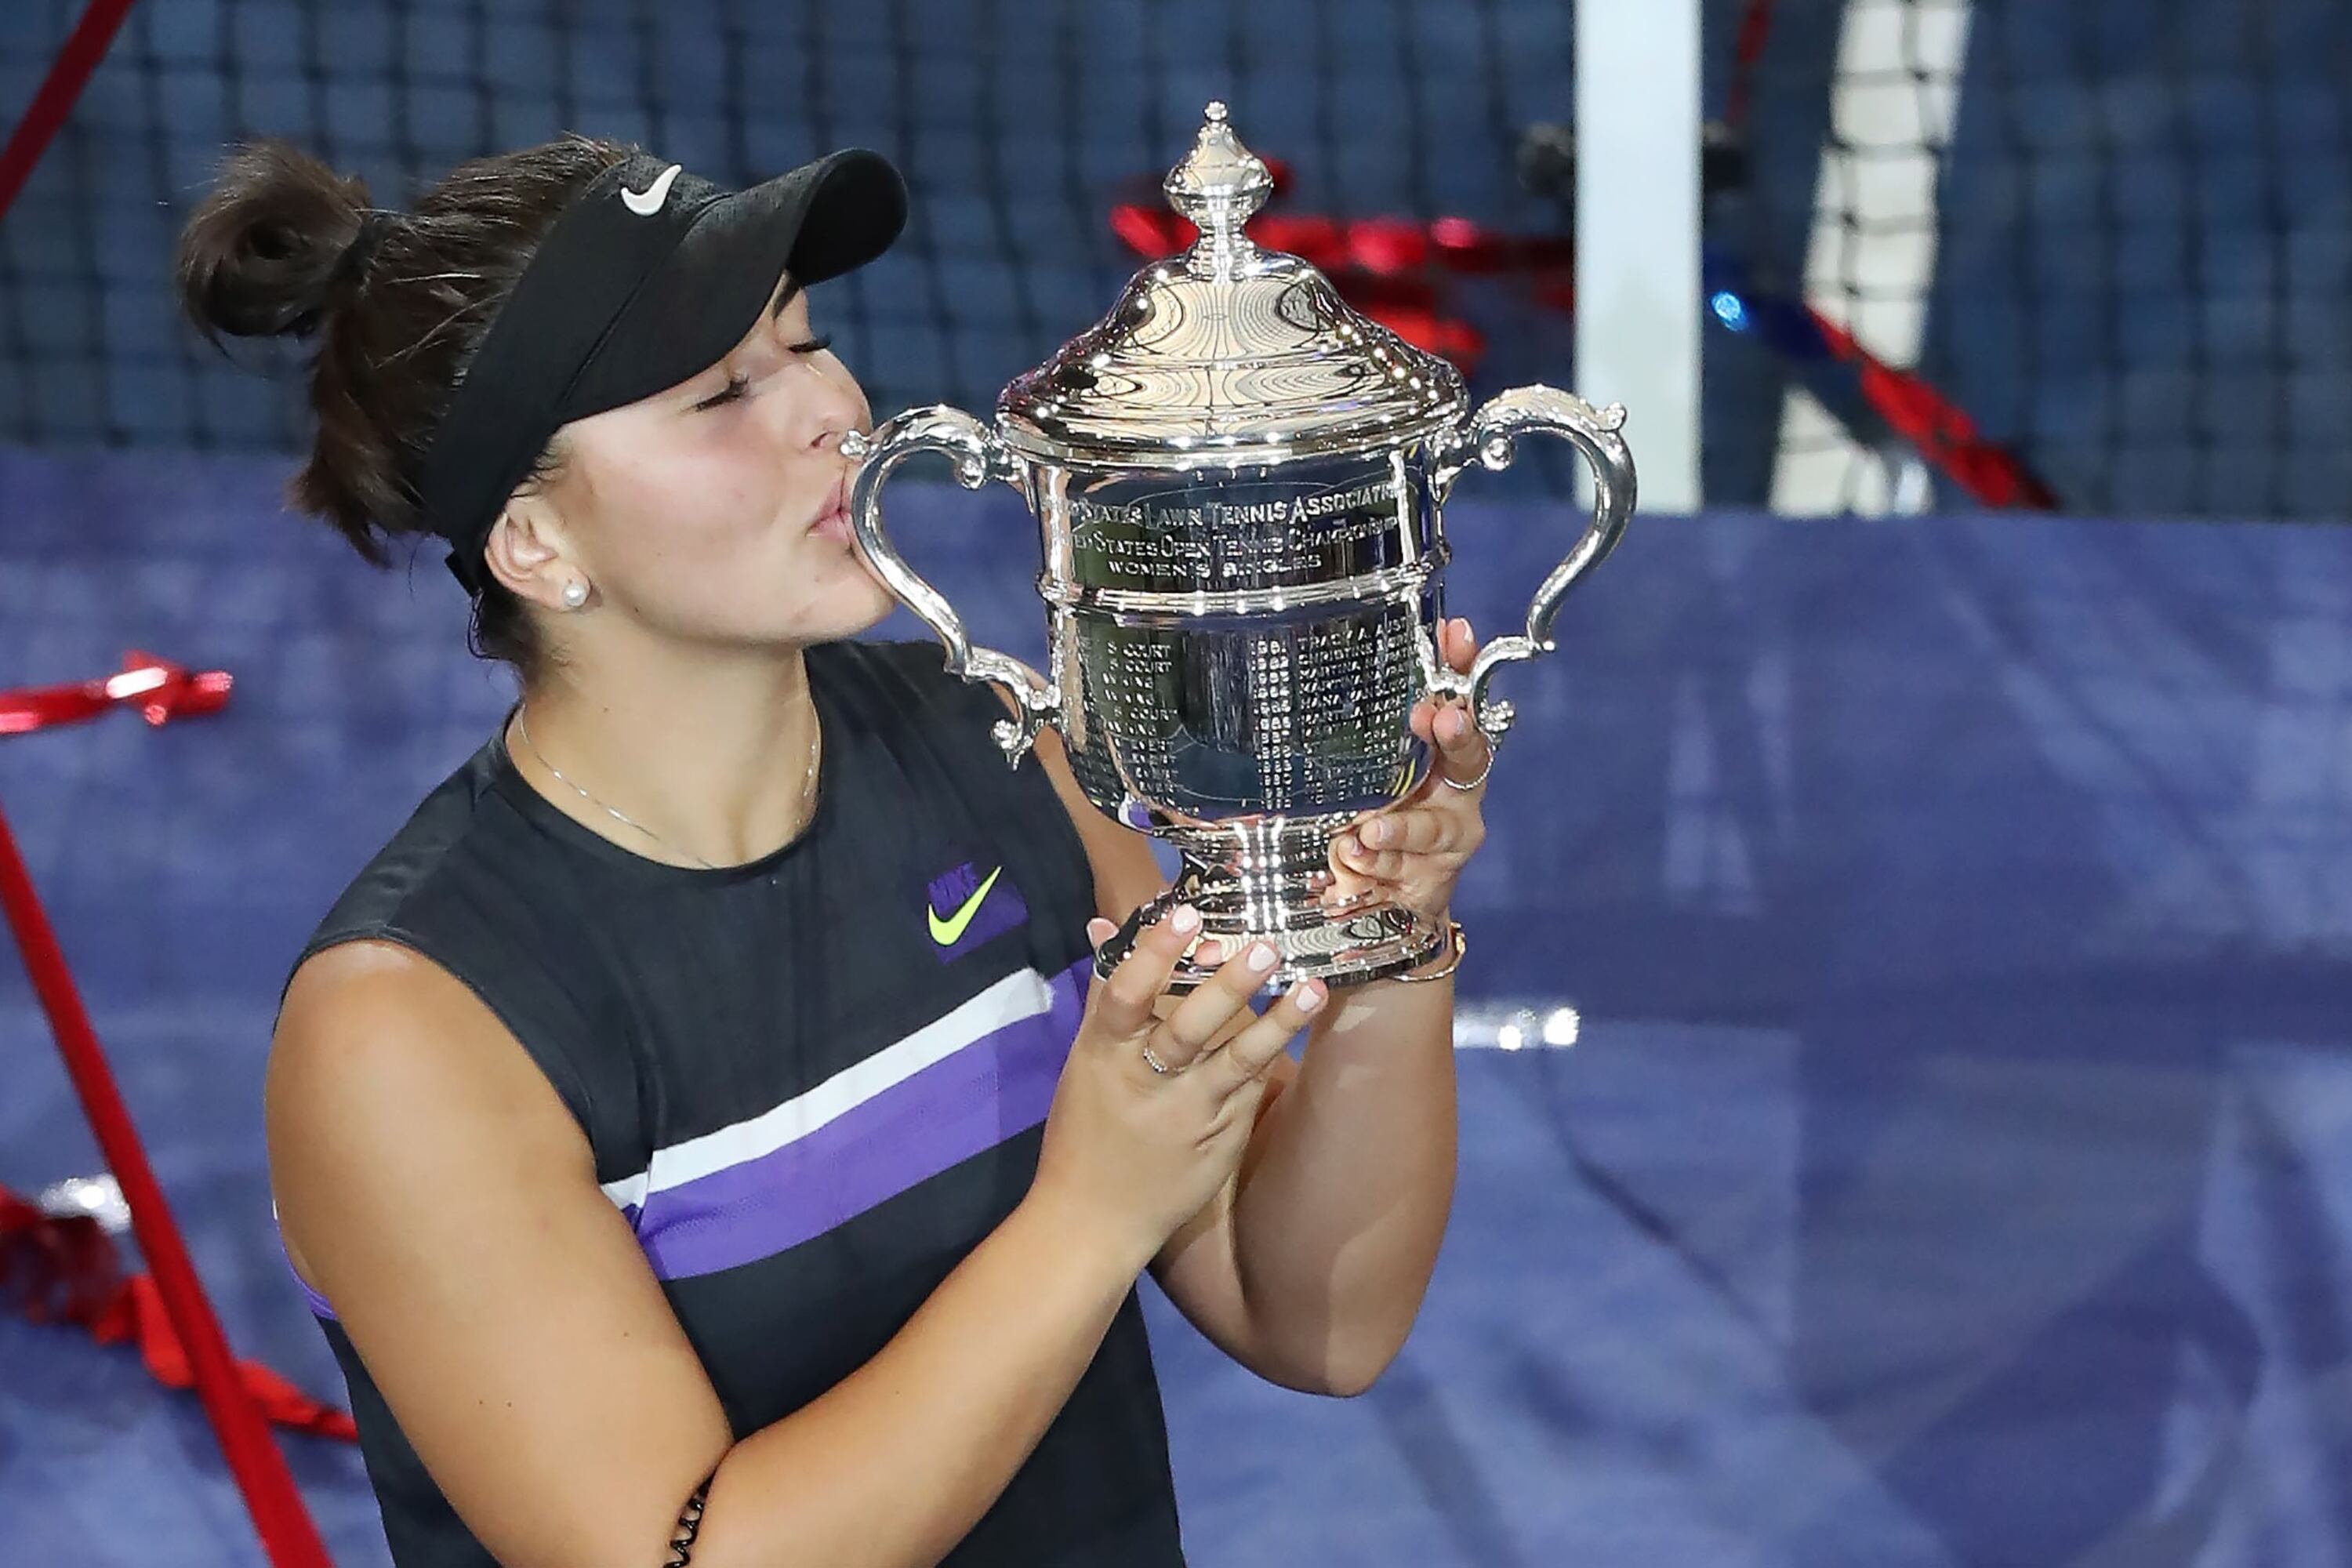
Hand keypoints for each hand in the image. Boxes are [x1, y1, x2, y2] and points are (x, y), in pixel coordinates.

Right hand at [1027, 904, 1326, 1272]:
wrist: (1093, 1221)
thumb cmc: (1085, 1131)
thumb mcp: (1085, 1062)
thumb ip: (1104, 996)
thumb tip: (1105, 925)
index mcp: (1103, 1056)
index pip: (1125, 995)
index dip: (1154, 952)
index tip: (1185, 913)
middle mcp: (1146, 1083)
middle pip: (1188, 1027)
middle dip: (1229, 986)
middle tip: (1265, 944)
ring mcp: (1188, 1115)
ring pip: (1237, 1061)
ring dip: (1278, 1023)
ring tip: (1314, 986)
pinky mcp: (1221, 1140)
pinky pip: (1248, 1090)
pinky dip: (1272, 1058)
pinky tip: (1299, 1025)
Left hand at [1324, 616, 1491, 918]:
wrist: (1385, 907)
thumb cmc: (1370, 822)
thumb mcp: (1359, 773)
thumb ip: (1352, 735)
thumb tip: (1310, 667)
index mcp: (1441, 754)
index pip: (1460, 698)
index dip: (1462, 665)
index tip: (1455, 634)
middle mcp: (1455, 792)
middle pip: (1468, 755)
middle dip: (1456, 735)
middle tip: (1441, 719)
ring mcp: (1446, 839)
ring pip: (1432, 826)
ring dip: (1401, 823)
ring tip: (1371, 828)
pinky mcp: (1430, 880)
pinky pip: (1401, 868)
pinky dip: (1375, 862)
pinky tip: (1353, 855)